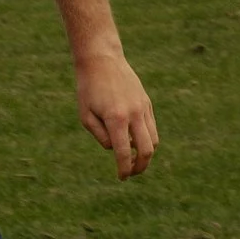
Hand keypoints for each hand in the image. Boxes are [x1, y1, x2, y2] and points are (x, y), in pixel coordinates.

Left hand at [75, 52, 157, 178]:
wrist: (102, 61)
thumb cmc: (88, 89)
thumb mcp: (85, 115)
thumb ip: (101, 136)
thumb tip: (116, 149)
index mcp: (116, 119)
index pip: (124, 152)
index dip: (124, 169)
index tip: (121, 177)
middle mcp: (134, 114)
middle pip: (147, 150)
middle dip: (141, 166)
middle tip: (131, 173)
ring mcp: (144, 108)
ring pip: (154, 140)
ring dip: (146, 154)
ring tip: (133, 160)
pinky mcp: (147, 103)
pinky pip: (152, 127)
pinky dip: (147, 139)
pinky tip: (134, 142)